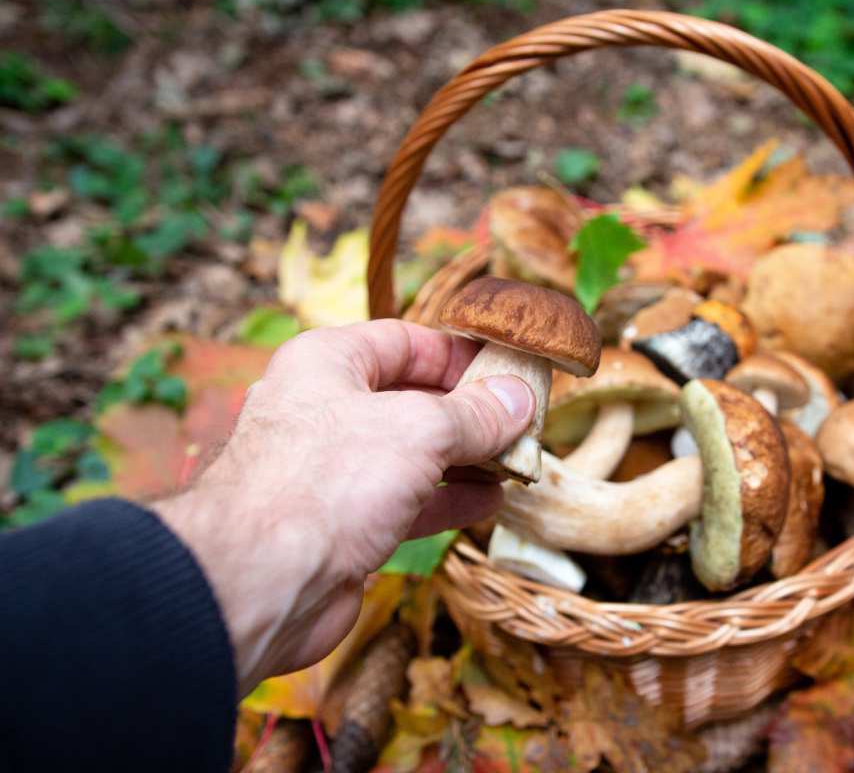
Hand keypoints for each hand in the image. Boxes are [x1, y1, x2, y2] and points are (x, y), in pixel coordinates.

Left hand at [153, 320, 532, 694]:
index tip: (507, 370)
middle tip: (524, 422)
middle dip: (471, 413)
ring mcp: (334, 471)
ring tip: (519, 463)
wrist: (261, 581)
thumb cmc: (324, 481)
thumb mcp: (419, 430)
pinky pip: (407, 500)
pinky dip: (449, 498)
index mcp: (327, 364)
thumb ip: (475, 414)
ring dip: (468, 459)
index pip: (403, 341)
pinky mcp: (344, 523)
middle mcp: (325, 410)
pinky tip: (490, 501)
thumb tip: (519, 399)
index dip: (457, 354)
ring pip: (413, 454)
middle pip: (412, 399)